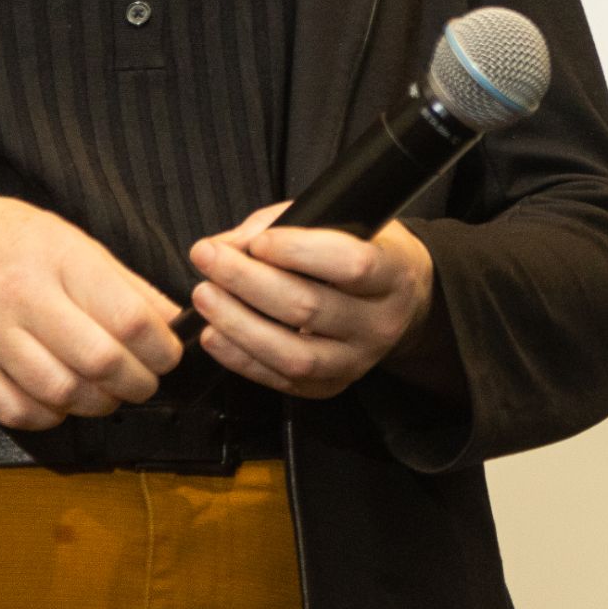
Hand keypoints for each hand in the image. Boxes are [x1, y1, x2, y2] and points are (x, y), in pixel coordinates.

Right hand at [0, 189, 181, 429]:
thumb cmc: (8, 241)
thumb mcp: (72, 241)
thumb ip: (124, 283)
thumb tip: (173, 320)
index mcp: (60, 259)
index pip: (129, 318)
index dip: (162, 349)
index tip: (169, 356)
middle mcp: (22, 297)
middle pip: (99, 361)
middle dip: (136, 384)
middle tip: (143, 383)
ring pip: (59, 393)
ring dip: (95, 405)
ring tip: (106, 394)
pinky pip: (15, 411)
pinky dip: (49, 417)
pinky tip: (61, 401)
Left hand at [189, 205, 446, 400]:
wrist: (402, 302)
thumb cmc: (367, 251)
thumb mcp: (344, 221)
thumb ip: (284, 225)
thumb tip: (228, 245)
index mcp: (394, 274)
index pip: (351, 265)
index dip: (299, 251)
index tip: (258, 241)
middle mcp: (380, 323)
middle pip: (309, 308)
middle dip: (248, 281)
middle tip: (208, 257)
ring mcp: (356, 361)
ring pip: (292, 353)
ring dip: (238, 324)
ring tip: (205, 295)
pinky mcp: (330, 387)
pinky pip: (280, 379)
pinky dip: (240, 358)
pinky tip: (215, 333)